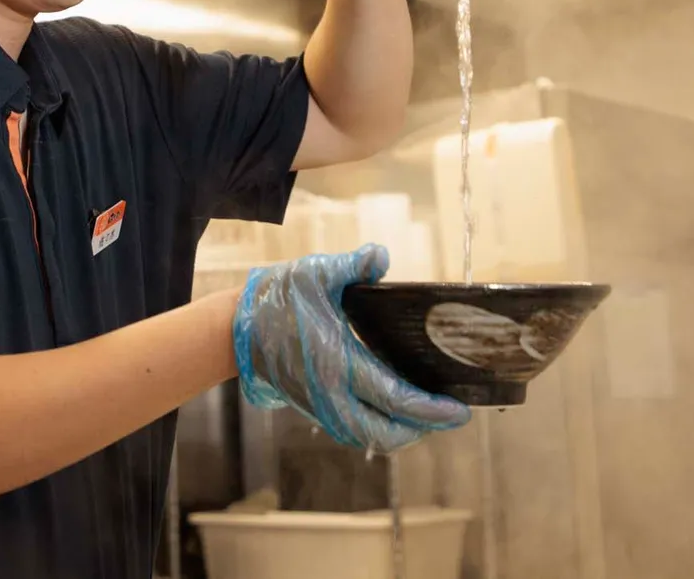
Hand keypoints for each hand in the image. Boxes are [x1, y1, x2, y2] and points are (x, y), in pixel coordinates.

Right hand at [232, 244, 468, 452]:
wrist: (234, 329)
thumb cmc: (275, 299)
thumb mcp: (314, 274)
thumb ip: (352, 265)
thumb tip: (381, 256)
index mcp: (338, 364)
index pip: (396, 399)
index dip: (432, 409)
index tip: (459, 408)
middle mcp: (332, 395)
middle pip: (387, 433)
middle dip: (423, 429)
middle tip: (449, 414)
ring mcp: (321, 405)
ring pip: (369, 437)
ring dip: (400, 433)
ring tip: (425, 415)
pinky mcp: (314, 407)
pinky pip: (354, 431)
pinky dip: (378, 428)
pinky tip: (392, 411)